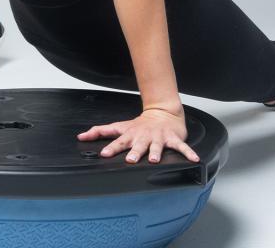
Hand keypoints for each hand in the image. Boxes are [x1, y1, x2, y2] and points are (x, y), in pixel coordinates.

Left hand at [77, 106, 199, 163]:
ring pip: (157, 146)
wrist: (162, 113)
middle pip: (138, 145)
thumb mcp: (119, 127)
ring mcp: (159, 138)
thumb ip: (100, 132)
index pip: (118, 141)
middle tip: (130, 160)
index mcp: (131, 135)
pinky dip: (188, 153)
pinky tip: (194, 159)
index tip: (104, 154)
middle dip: (134, 152)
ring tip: (155, 160)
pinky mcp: (173, 139)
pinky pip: (182, 147)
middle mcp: (144, 137)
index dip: (111, 148)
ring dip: (156, 152)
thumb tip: (80, 137)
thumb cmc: (139, 125)